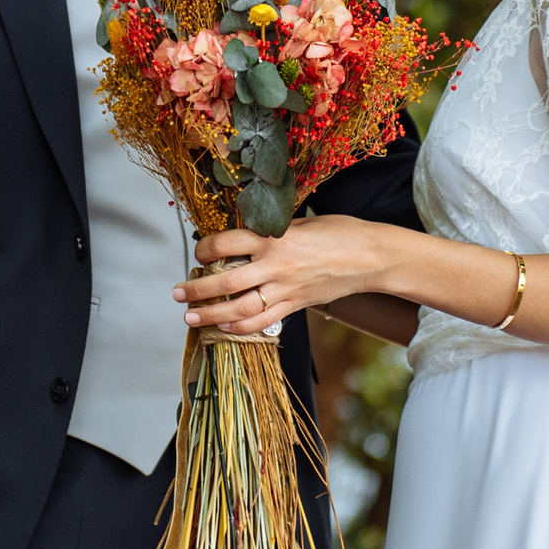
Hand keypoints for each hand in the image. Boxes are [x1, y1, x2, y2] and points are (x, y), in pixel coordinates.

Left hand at [180, 216, 383, 336]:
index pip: (226, 243)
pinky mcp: (296, 306)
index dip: (204, 248)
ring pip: (240, 307)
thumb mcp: (299, 221)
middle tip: (177, 293)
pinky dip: (240, 327)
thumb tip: (242, 234)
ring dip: (211, 314)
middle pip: (225, 281)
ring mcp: (286, 289)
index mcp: (274, 238)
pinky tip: (223, 327)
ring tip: (190, 317)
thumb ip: (270, 230)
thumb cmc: (339, 231)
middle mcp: (276, 266)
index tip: (198, 251)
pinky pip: (263, 321)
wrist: (371, 256)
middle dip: (197, 288)